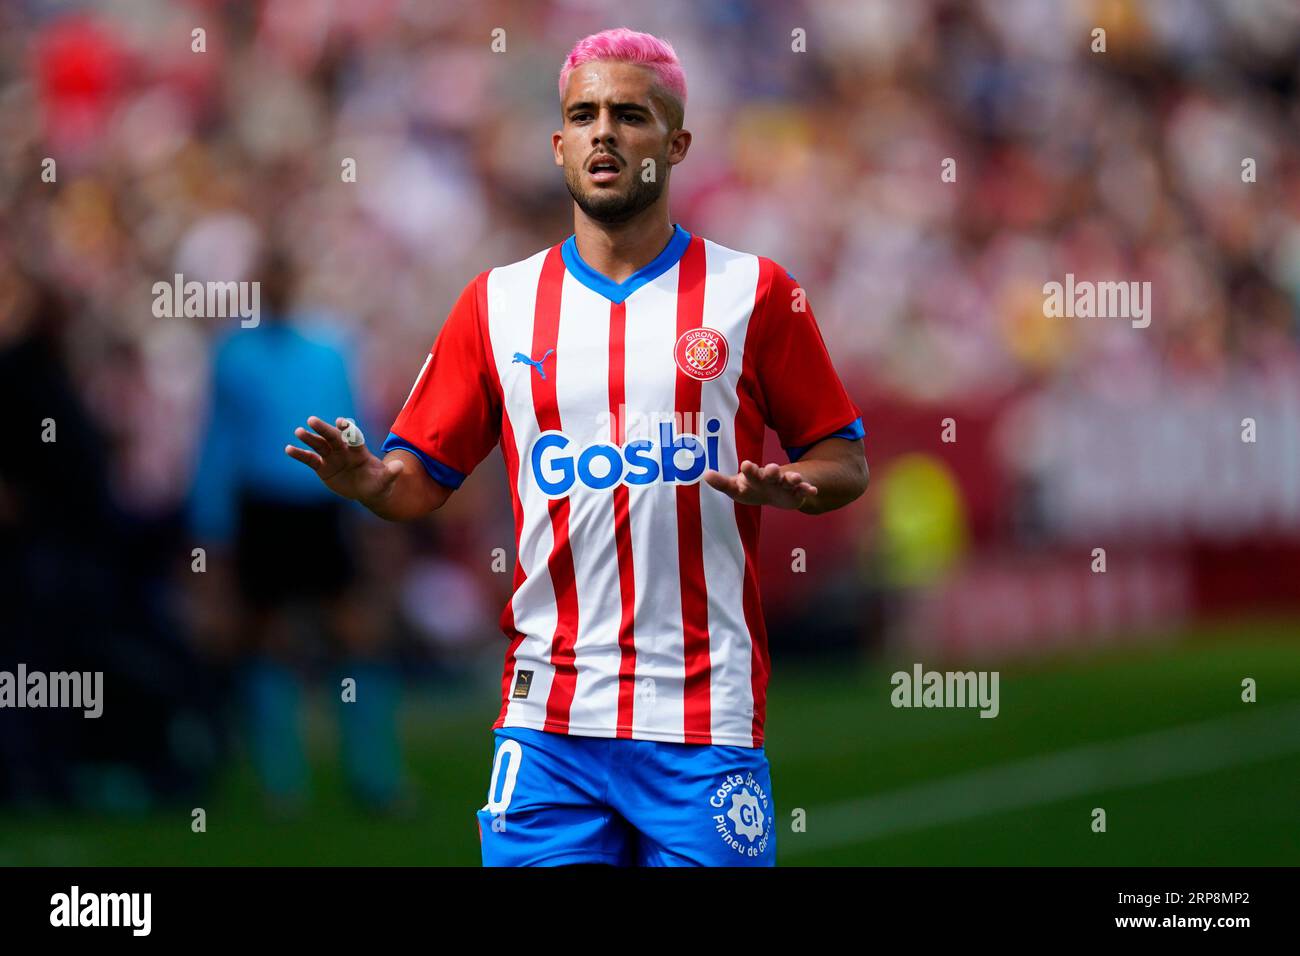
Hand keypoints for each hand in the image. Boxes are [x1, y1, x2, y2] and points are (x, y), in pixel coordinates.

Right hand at [284, 416, 402, 503]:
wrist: (367, 490)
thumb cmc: (378, 483)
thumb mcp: (386, 480)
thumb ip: (391, 473)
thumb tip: (400, 467)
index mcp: (359, 451)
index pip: (353, 437)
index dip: (348, 430)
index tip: (341, 422)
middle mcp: (344, 451)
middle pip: (333, 437)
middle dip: (324, 429)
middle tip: (312, 420)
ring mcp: (332, 457)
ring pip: (319, 445)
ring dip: (309, 439)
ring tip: (299, 432)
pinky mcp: (322, 467)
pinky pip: (309, 459)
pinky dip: (299, 454)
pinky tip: (288, 449)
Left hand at [702, 460, 817, 509]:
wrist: (774, 492)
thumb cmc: (751, 488)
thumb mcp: (736, 488)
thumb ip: (722, 483)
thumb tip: (705, 475)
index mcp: (755, 476)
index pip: (751, 472)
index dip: (749, 470)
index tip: (746, 465)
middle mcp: (771, 478)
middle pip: (771, 474)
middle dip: (772, 472)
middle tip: (772, 468)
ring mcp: (784, 484)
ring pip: (789, 480)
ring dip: (792, 478)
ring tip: (795, 478)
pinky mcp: (796, 492)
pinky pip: (802, 490)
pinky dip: (807, 490)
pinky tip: (813, 491)